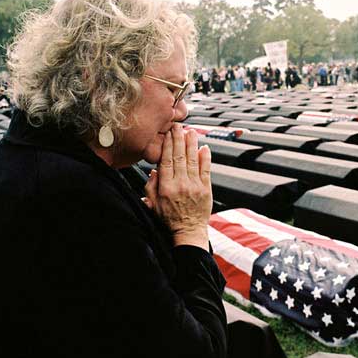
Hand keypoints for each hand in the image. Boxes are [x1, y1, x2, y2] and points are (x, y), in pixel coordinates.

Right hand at [143, 123, 211, 250]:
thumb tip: (154, 171)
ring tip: (191, 131)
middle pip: (179, 157)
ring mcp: (194, 186)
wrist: (188, 231)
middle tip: (178, 126)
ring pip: (193, 160)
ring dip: (192, 144)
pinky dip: (205, 158)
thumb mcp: (153, 204)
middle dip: (179, 139)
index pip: (166, 161)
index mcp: (166, 187)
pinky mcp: (206, 189)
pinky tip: (204, 147)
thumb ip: (151, 187)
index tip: (168, 134)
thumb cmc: (170, 219)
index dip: (167, 145)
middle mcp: (180, 184)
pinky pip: (206, 170)